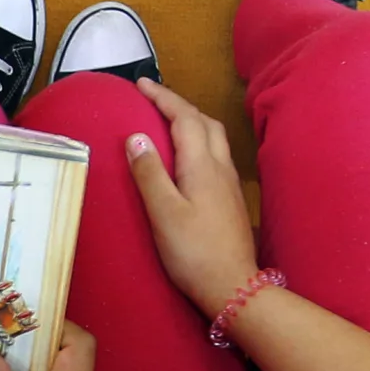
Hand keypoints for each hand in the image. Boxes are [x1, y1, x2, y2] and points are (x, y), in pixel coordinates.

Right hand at [127, 79, 260, 316]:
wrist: (233, 286)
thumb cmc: (194, 252)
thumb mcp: (163, 213)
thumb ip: (149, 173)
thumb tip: (136, 137)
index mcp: (202, 165)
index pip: (184, 118)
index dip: (163, 97)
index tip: (142, 84)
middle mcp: (220, 167)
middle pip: (204, 122)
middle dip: (179, 105)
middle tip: (154, 100)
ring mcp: (229, 184)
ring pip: (214, 138)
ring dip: (192, 122)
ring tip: (168, 121)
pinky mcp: (230, 199)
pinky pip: (215, 155)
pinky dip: (198, 142)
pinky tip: (187, 157)